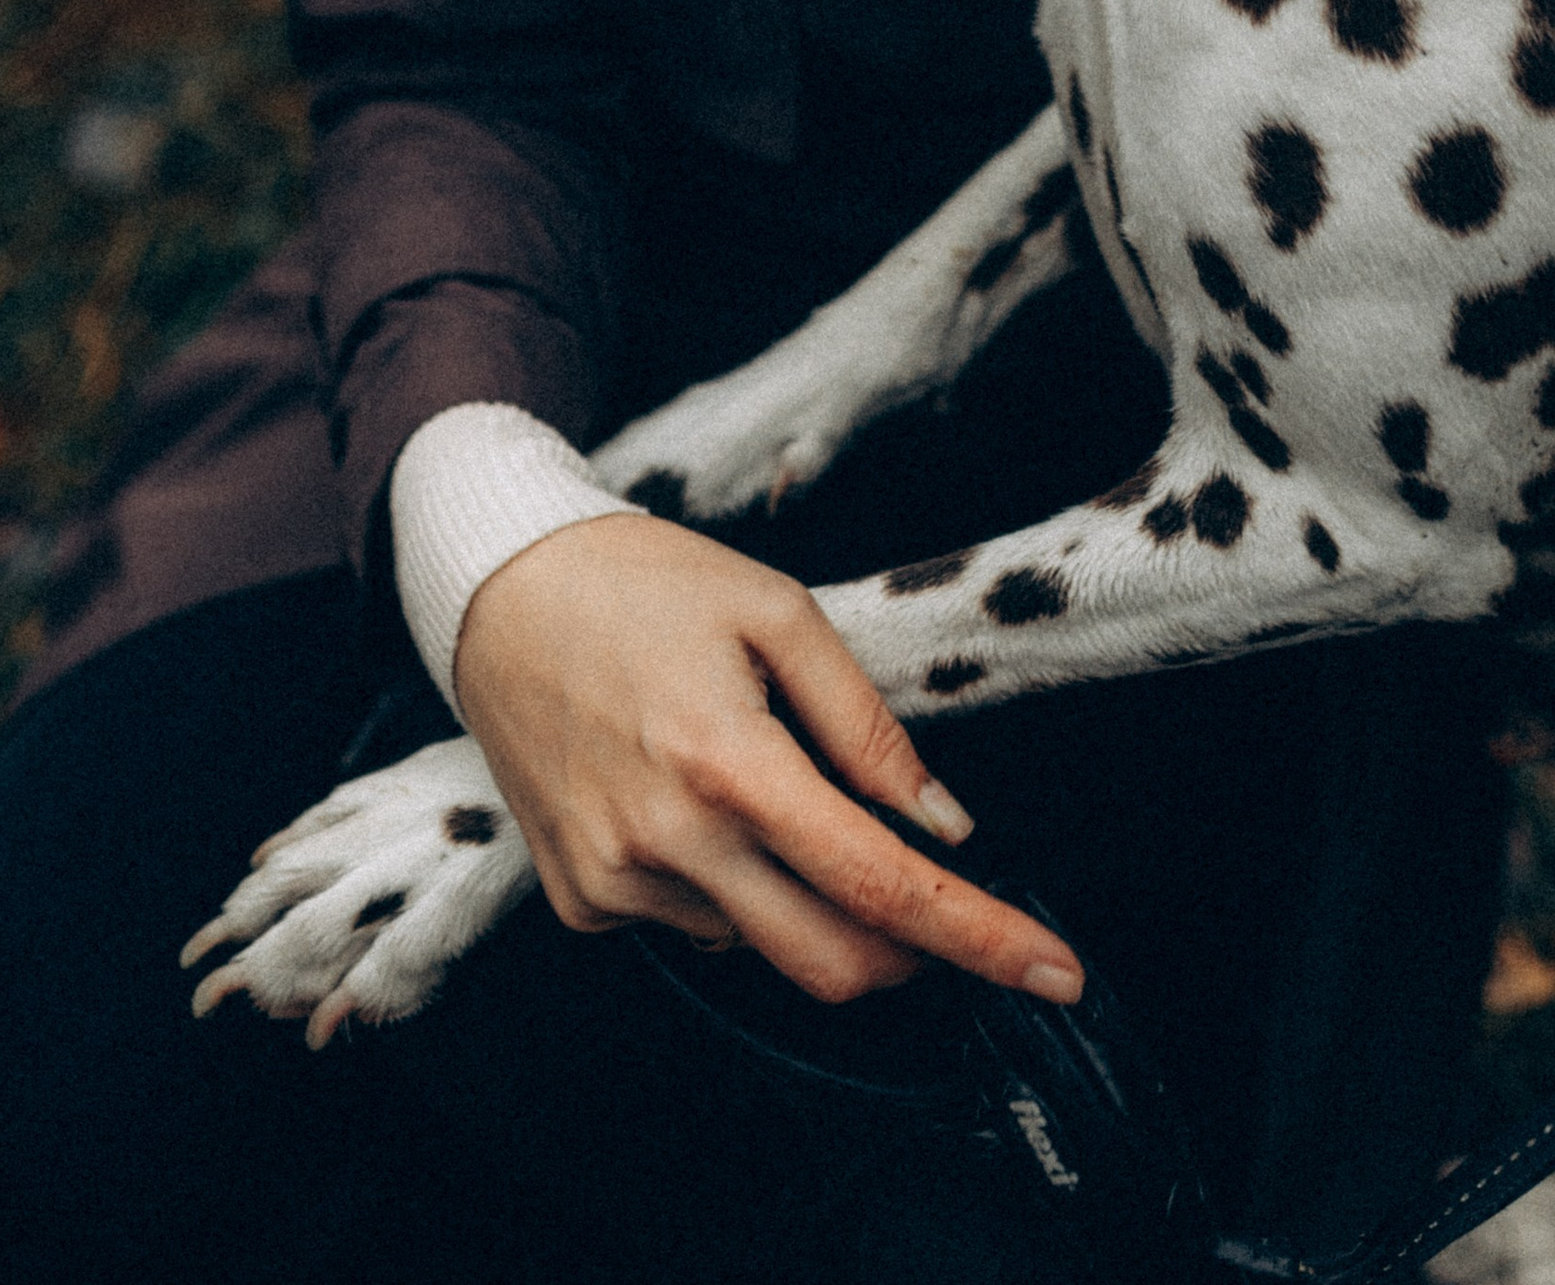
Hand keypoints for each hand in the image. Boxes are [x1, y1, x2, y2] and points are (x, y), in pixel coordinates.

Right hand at [449, 511, 1083, 1008]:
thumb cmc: (642, 582)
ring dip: (803, 894)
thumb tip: (942, 824)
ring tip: (762, 779)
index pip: (883, 884)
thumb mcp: (775, 611)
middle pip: (834, 961)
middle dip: (912, 953)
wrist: (496, 588)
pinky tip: (692, 799)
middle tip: (938, 898)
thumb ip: (867, 725)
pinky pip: (694, 927)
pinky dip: (728, 885)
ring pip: (763, 944)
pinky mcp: (579, 900)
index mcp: (729, 762)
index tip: (1058, 973)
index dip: (982, 937)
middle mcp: (667, 842)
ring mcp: (615, 882)